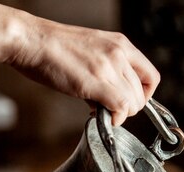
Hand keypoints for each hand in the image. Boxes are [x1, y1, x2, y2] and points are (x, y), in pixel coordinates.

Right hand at [9, 21, 160, 126]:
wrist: (32, 40)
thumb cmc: (55, 48)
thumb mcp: (93, 50)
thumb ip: (108, 70)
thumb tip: (112, 97)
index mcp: (121, 44)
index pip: (152, 77)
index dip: (144, 96)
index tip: (129, 102)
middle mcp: (119, 54)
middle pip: (143, 95)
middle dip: (129, 109)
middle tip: (110, 109)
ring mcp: (109, 67)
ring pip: (134, 104)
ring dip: (120, 115)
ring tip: (99, 109)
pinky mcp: (96, 81)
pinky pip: (121, 107)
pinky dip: (114, 118)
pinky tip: (98, 115)